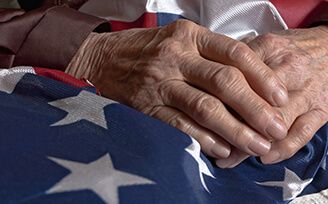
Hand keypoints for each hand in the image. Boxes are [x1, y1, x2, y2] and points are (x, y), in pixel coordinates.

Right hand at [66, 19, 287, 159]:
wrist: (103, 58)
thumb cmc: (146, 49)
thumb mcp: (180, 39)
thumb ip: (212, 55)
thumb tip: (249, 81)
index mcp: (189, 36)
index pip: (235, 53)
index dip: (262, 77)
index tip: (280, 97)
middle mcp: (176, 57)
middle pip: (225, 82)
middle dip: (255, 109)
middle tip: (275, 129)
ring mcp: (160, 82)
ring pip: (205, 108)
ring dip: (235, 130)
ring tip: (256, 145)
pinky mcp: (147, 106)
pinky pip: (180, 126)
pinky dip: (204, 140)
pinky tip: (222, 150)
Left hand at [217, 25, 327, 167]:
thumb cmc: (289, 49)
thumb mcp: (261, 43)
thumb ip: (235, 59)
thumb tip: (207, 80)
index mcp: (269, 49)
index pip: (237, 80)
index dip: (216, 103)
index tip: (199, 119)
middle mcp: (289, 69)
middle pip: (256, 104)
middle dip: (231, 129)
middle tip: (211, 145)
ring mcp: (307, 91)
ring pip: (276, 123)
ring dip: (251, 145)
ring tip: (230, 159)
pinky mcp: (322, 109)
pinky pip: (303, 134)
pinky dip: (283, 150)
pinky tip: (264, 157)